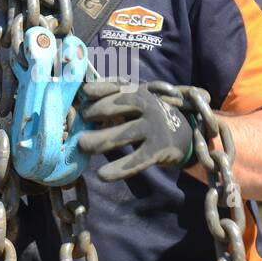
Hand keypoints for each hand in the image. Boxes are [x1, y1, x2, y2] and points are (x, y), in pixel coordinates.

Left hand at [76, 78, 194, 181]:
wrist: (183, 133)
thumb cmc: (146, 115)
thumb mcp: (132, 100)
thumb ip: (108, 98)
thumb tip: (78, 103)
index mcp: (136, 91)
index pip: (112, 86)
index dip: (94, 92)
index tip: (81, 101)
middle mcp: (145, 106)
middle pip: (115, 106)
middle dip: (93, 114)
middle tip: (78, 126)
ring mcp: (152, 128)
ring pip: (123, 134)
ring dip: (99, 141)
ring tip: (82, 146)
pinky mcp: (157, 150)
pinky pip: (136, 160)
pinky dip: (118, 169)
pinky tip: (102, 175)